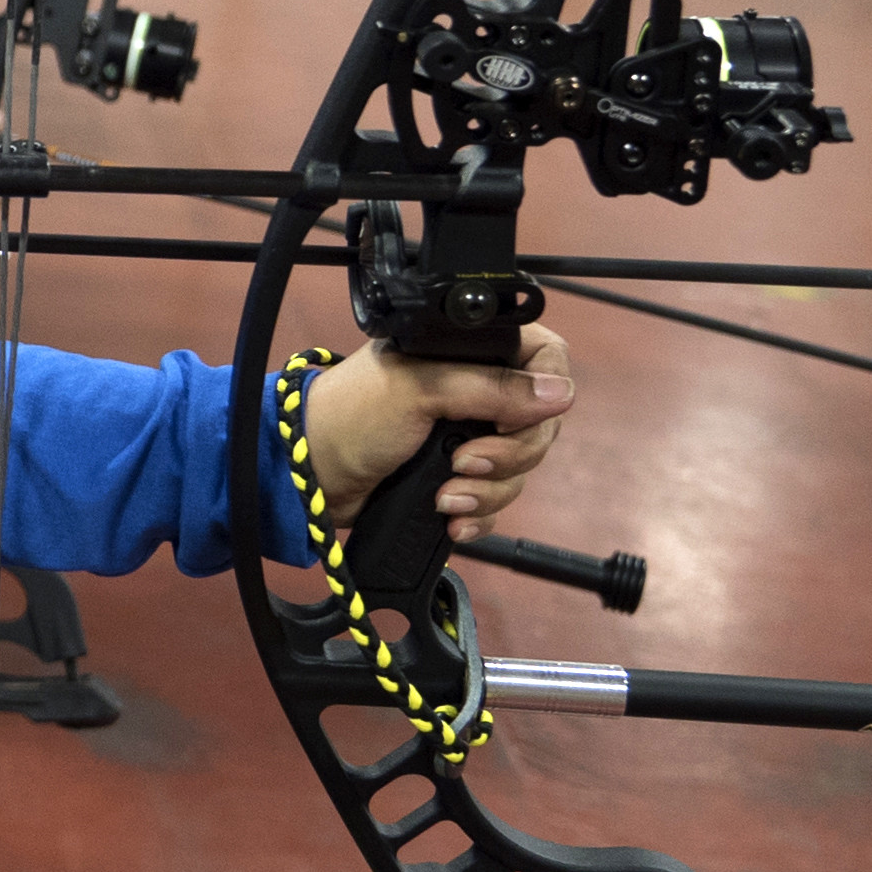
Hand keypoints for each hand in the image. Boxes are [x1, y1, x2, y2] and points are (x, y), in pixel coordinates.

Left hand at [296, 326, 575, 542]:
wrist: (310, 475)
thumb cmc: (350, 416)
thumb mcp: (421, 390)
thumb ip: (491, 386)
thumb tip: (560, 392)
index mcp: (465, 353)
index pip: (540, 358)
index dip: (540, 392)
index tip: (510, 418)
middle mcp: (472, 391)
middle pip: (537, 425)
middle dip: (507, 454)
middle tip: (464, 460)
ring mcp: (466, 436)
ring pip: (518, 469)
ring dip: (486, 490)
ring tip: (446, 495)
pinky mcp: (456, 478)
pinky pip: (495, 501)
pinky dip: (477, 514)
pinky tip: (450, 518)